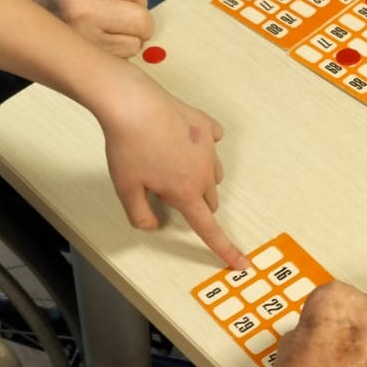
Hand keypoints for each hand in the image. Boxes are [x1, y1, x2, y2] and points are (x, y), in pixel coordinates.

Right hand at [33, 0, 153, 57]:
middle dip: (142, 23)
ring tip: (112, 35)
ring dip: (131, 40)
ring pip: (135, 43)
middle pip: (140, 18)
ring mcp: (85, 39)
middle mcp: (82, 10)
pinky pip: (124, 58)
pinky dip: (121, 53)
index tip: (127, 3)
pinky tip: (105, 47)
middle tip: (128, 24)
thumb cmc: (58, 0)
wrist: (26, 33)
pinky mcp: (88, 62)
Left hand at [92, 68, 247, 268]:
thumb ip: (140, 214)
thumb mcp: (126, 188)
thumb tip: (153, 226)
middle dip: (194, 202)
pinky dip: (202, 146)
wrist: (132, 103)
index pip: (208, 228)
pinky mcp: (205, 124)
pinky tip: (184, 139)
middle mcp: (204, 171)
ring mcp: (208, 146)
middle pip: (209, 199)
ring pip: (213, 173)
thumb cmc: (128, 145)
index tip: (240, 262)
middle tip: (163, 188)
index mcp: (186, 192)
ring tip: (168, 162)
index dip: (224, 248)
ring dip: (199, 177)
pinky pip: (213, 141)